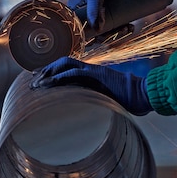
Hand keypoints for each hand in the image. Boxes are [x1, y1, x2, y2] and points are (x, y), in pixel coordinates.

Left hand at [32, 57, 151, 115]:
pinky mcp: (97, 76)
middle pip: (63, 62)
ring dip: (49, 73)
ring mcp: (94, 71)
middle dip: (46, 71)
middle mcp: (91, 70)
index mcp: (93, 74)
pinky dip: (60, 77)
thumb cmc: (130, 101)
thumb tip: (88, 115)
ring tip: (37, 84)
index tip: (39, 79)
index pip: (68, 67)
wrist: (144, 95)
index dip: (52, 71)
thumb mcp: (108, 101)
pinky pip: (75, 73)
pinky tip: (49, 84)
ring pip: (65, 64)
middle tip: (32, 81)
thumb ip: (96, 102)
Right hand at [68, 0, 136, 30]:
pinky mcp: (110, 13)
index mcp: (75, 7)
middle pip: (92, 33)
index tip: (102, 36)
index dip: (89, 36)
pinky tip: (129, 26)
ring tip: (128, 27)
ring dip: (116, 33)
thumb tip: (96, 29)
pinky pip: (113, 27)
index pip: (77, 28)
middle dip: (107, 35)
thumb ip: (94, 8)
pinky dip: (121, 29)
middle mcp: (85, 12)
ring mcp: (98, 13)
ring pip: (104, 32)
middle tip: (121, 30)